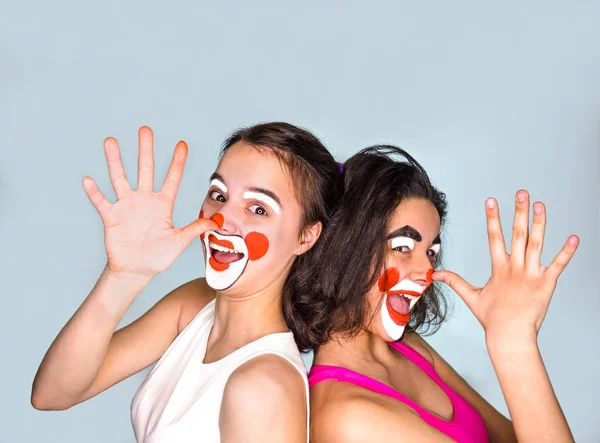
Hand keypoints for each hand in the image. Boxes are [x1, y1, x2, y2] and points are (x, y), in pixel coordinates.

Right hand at [82, 126, 216, 278]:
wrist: (136, 271)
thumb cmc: (158, 257)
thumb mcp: (179, 241)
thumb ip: (195, 229)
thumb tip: (217, 222)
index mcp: (163, 204)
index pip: (172, 178)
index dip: (177, 162)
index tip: (182, 144)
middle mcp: (144, 200)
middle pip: (145, 169)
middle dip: (145, 150)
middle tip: (145, 129)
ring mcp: (126, 206)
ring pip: (120, 178)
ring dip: (115, 161)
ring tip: (111, 141)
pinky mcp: (111, 217)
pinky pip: (102, 202)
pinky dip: (94, 192)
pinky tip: (89, 180)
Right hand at [432, 190, 578, 341]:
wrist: (510, 336)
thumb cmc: (492, 319)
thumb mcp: (472, 297)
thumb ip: (454, 282)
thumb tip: (434, 275)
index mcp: (499, 268)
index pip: (494, 237)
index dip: (493, 218)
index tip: (492, 200)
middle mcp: (515, 267)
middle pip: (517, 234)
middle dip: (519, 212)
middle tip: (522, 193)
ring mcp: (531, 274)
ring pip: (537, 244)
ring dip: (539, 223)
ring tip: (540, 205)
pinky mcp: (546, 284)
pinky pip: (558, 265)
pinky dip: (567, 252)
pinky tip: (574, 238)